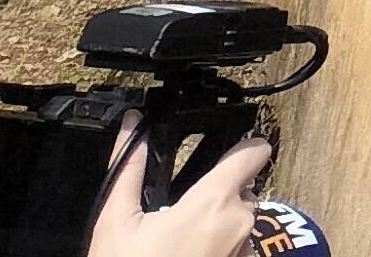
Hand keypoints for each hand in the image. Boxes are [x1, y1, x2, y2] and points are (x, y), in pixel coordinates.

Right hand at [90, 119, 269, 256]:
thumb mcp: (116, 221)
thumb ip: (128, 167)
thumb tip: (131, 126)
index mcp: (214, 202)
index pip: (254, 151)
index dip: (241, 145)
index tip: (224, 149)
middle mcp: (240, 224)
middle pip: (242, 188)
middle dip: (217, 192)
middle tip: (180, 209)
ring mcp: (245, 250)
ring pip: (239, 220)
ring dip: (218, 222)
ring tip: (178, 240)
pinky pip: (237, 246)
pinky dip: (219, 246)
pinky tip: (187, 255)